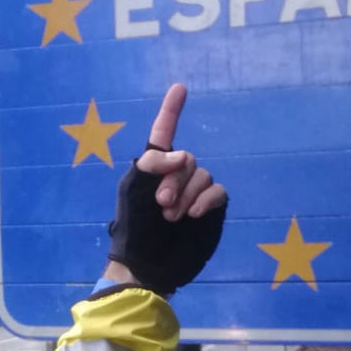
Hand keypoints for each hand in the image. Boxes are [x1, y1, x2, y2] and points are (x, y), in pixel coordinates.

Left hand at [137, 84, 227, 222]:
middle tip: (161, 203)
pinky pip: (218, 191)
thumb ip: (153, 162)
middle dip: (174, 179)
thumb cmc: (133, 226)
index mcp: (153, 167)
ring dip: (187, 194)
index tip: (180, 87)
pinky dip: (206, 200)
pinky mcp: (211, 208)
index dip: (172, 110)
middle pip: (187, 159)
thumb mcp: (133, 187)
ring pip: (203, 175)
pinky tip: (193, 215)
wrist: (148, 263)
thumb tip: (184, 158)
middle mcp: (176, 176)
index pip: (164, 132)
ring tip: (172, 216)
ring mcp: (195, 192)